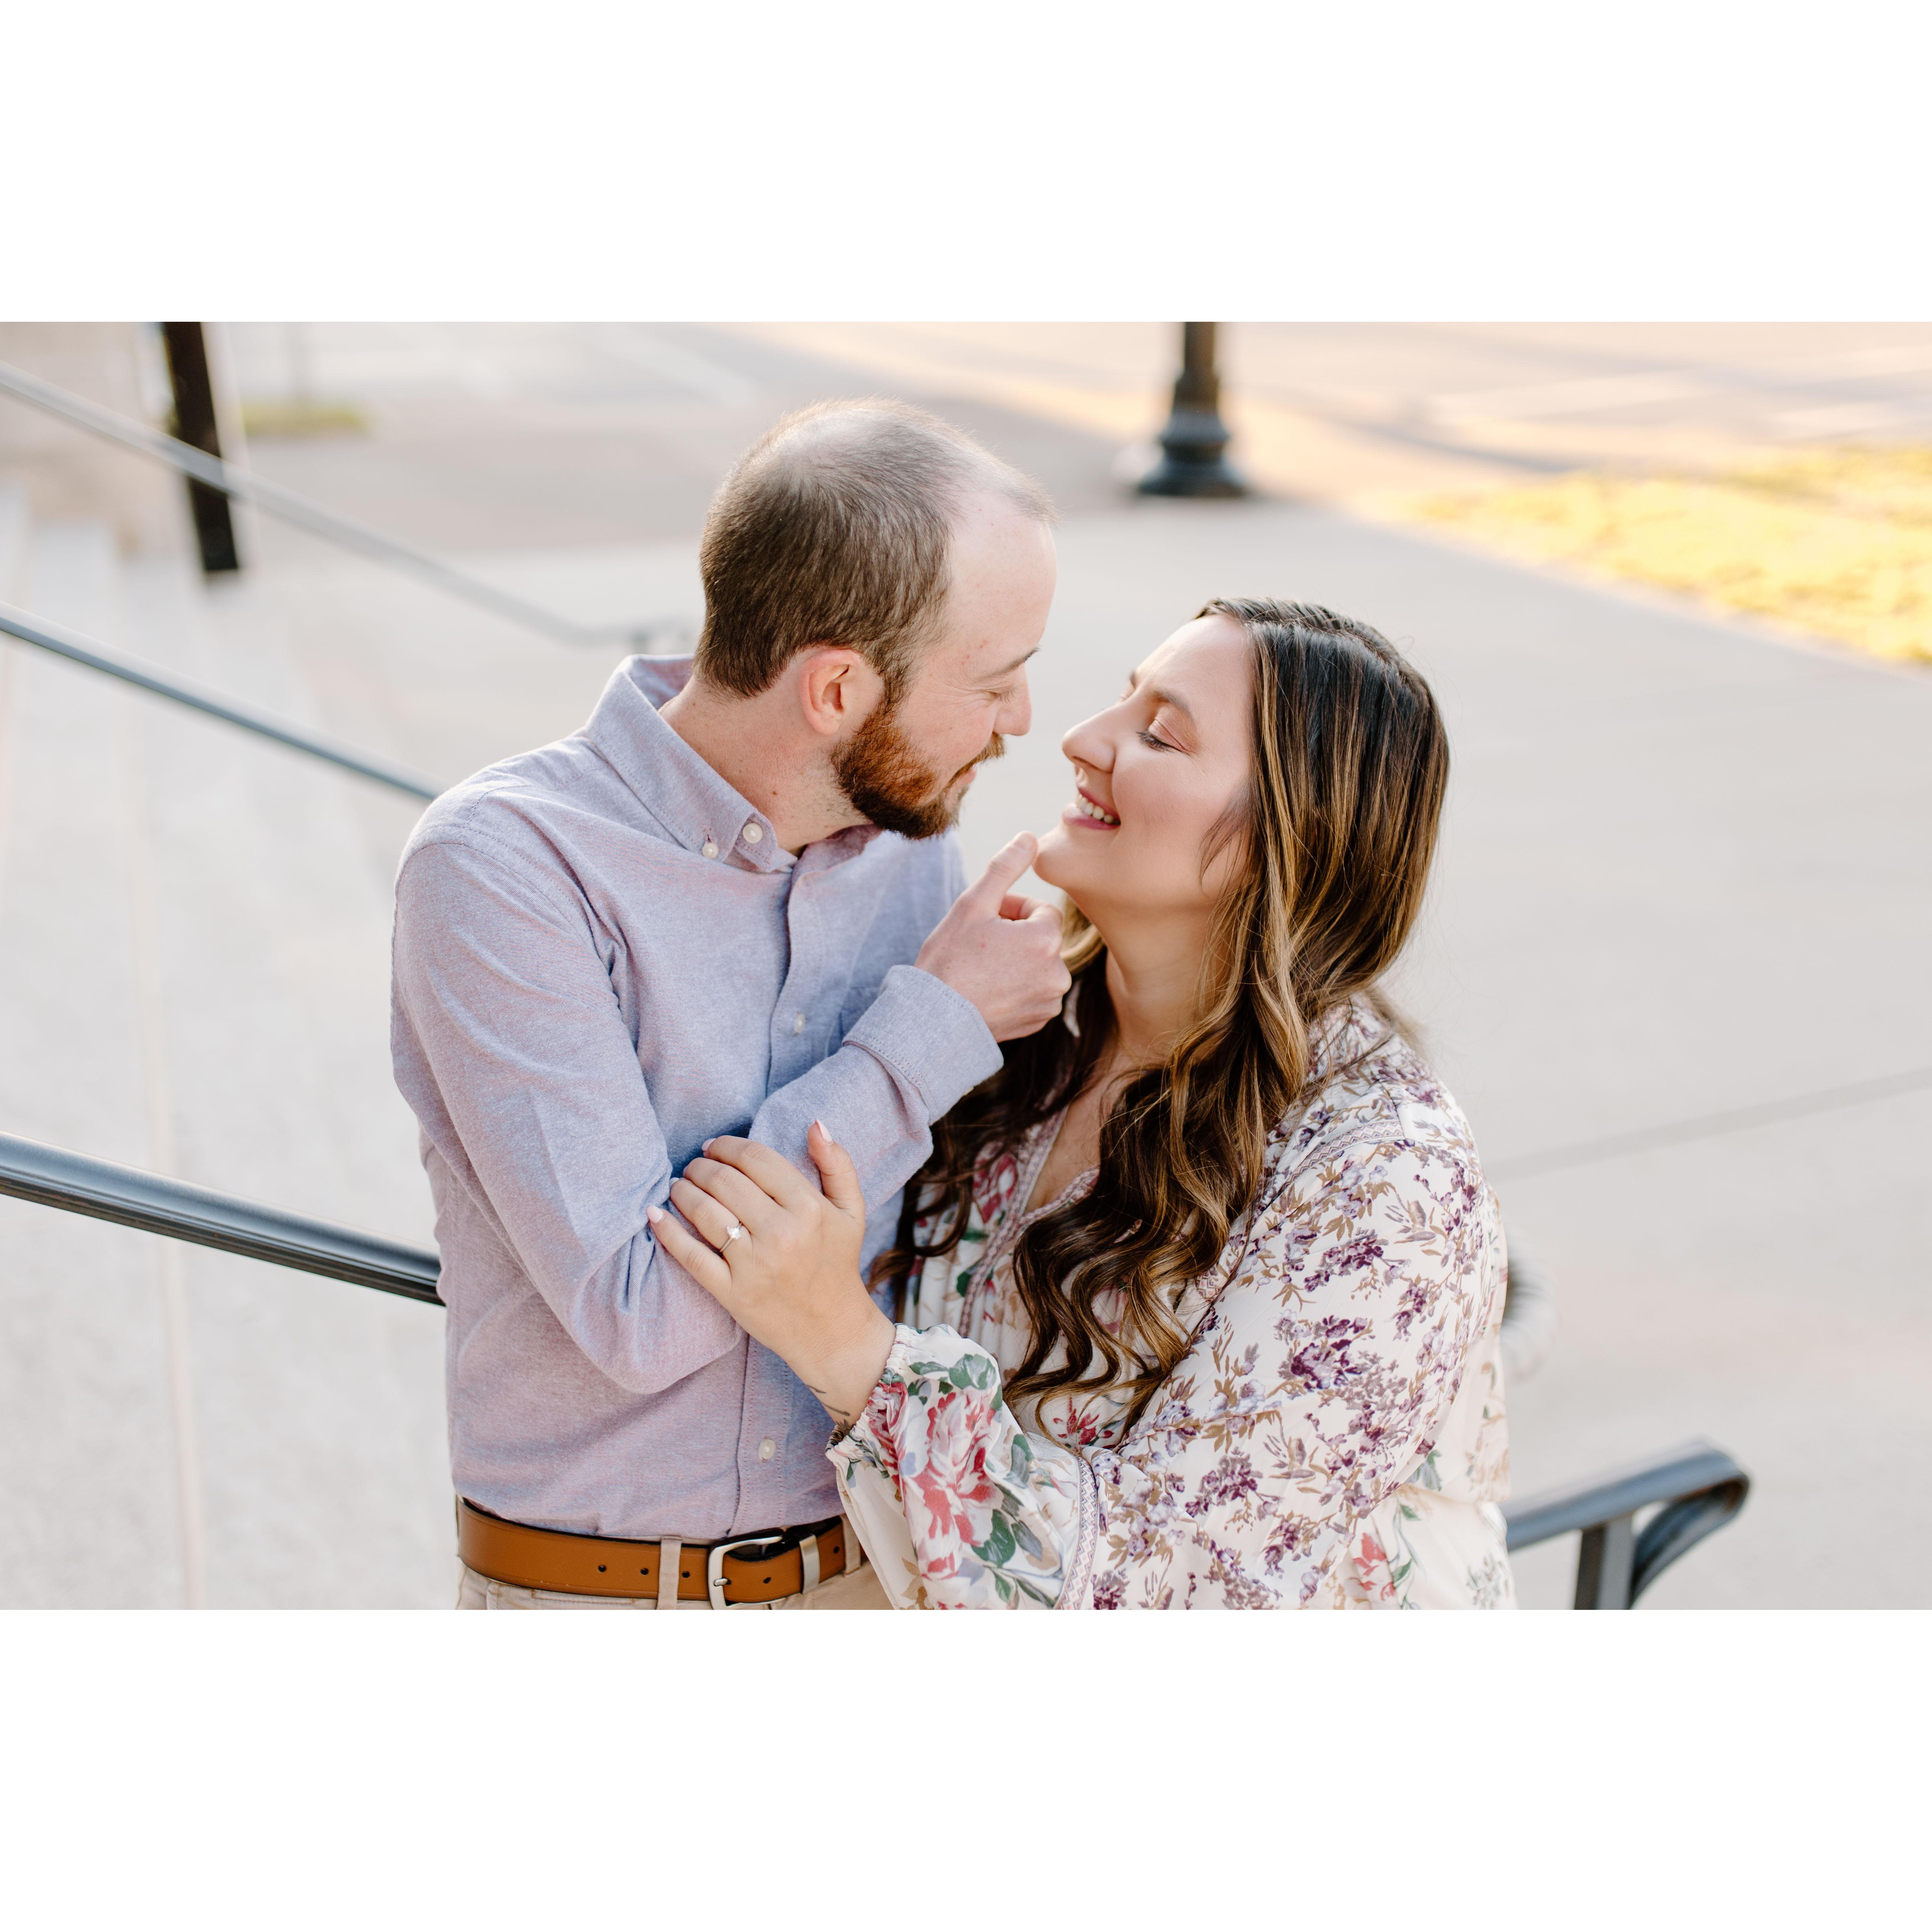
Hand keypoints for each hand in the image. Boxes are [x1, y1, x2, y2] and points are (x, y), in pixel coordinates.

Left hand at [648, 1122, 893, 1429]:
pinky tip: (655, 1216)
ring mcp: (755, 1265)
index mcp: (809, 1208)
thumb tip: (815, 1123)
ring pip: (704, 1212)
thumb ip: (837, 1164)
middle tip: (693, 1166)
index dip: (728, 1145)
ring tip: (678, 1187)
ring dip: (683, 1191)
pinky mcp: (732, 1293)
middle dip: (701, 1166)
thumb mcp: (851, 1211)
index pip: (756, 1159)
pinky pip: (691, 1256)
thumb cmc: (837, 1264)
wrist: (832, 1332)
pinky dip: (668, 1232)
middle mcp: (782, 1234)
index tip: (714, 1147)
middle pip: (725, 1181)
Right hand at [914, 831, 1071, 1041]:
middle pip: (1042, 938)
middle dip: (1016, 936)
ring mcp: (1050, 1001)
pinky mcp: (1039, 1021)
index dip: (1012, 911)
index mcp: (1046, 939)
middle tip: (980, 946)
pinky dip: (1017, 988)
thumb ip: (1005, 867)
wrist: (933, 1019)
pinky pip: (1035, 992)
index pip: (1041, 910)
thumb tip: (1030, 836)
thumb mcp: (973, 904)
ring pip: (1039, 965)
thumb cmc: (949, 959)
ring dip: (1017, 961)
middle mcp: (1058, 973)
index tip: (985, 922)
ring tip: (983, 969)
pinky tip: (988, 991)